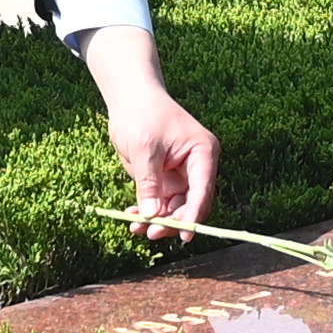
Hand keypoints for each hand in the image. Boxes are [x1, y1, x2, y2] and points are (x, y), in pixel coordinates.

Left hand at [84, 27, 218, 231]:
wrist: (130, 98)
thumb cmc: (142, 113)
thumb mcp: (144, 149)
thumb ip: (148, 183)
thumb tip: (151, 216)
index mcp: (203, 153)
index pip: (202, 190)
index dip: (194, 215)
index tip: (184, 235)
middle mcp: (197, 166)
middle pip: (191, 204)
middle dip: (171, 221)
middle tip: (150, 233)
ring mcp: (181, 174)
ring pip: (175, 208)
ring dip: (157, 220)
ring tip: (135, 227)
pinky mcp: (166, 179)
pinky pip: (161, 203)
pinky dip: (148, 211)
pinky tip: (132, 217)